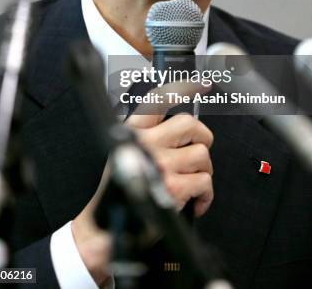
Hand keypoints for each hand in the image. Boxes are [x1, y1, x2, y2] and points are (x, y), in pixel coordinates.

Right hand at [72, 80, 213, 282]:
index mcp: (133, 130)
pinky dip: (205, 195)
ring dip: (203, 170)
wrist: (105, 227)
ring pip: (201, 155)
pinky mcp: (171, 189)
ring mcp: (159, 165)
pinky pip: (204, 182)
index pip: (158, 99)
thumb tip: (184, 125)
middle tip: (197, 149)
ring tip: (190, 181)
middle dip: (202, 138)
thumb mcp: (125, 151)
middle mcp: (145, 143)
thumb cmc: (119, 188)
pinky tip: (193, 200)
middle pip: (190, 124)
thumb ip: (149, 134)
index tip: (203, 84)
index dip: (183, 88)